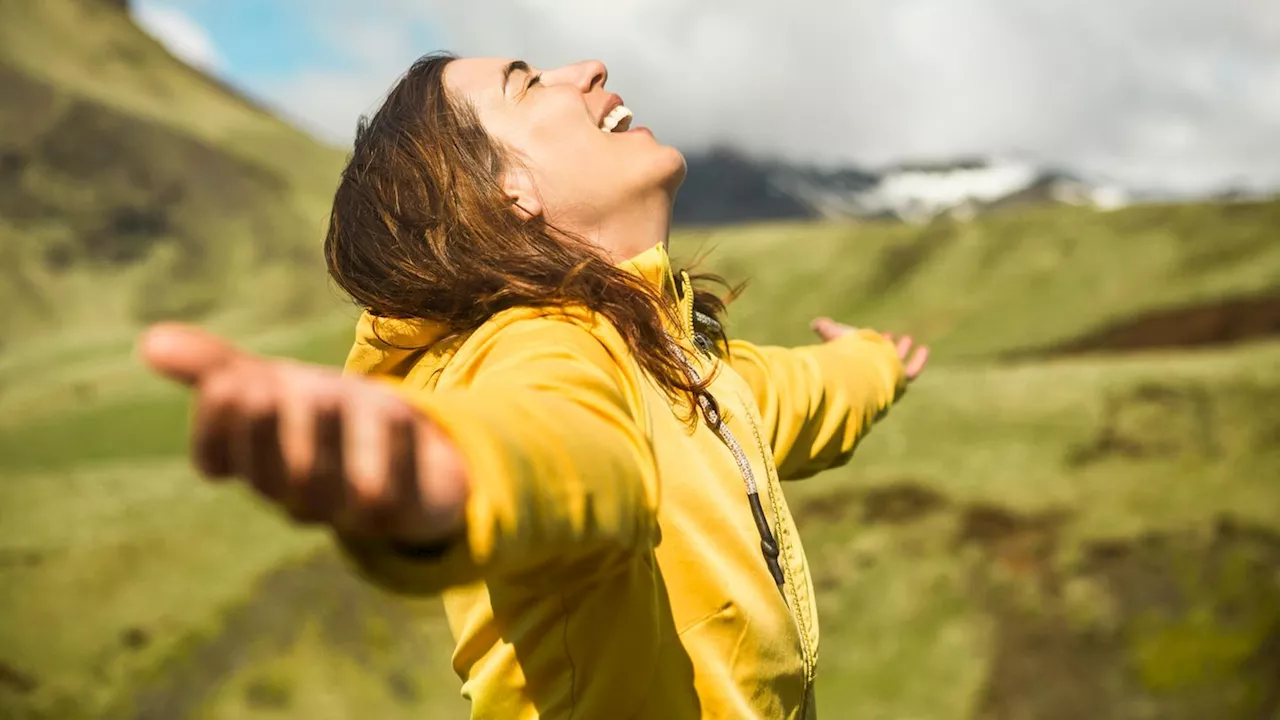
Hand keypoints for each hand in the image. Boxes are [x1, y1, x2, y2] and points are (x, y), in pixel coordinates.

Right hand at [138, 323, 466, 544]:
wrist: (416, 457)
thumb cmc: (326, 419)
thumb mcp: (273, 385)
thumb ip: (216, 367)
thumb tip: (148, 340)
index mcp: (257, 466)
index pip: (216, 458)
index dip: (216, 424)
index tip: (227, 382)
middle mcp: (297, 495)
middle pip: (271, 474)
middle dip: (265, 428)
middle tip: (265, 384)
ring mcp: (349, 510)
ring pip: (326, 488)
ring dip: (323, 437)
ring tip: (323, 392)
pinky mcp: (404, 511)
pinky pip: (390, 493)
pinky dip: (392, 450)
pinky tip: (397, 409)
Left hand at [811, 317, 929, 380]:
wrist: (858, 371)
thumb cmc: (845, 355)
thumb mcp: (836, 337)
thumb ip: (827, 330)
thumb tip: (815, 323)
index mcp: (853, 366)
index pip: (860, 357)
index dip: (866, 344)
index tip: (871, 333)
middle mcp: (869, 375)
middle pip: (877, 362)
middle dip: (883, 347)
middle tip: (888, 335)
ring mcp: (885, 378)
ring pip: (896, 366)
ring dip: (900, 352)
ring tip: (908, 339)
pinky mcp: (899, 380)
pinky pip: (911, 372)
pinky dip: (918, 361)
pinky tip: (925, 349)